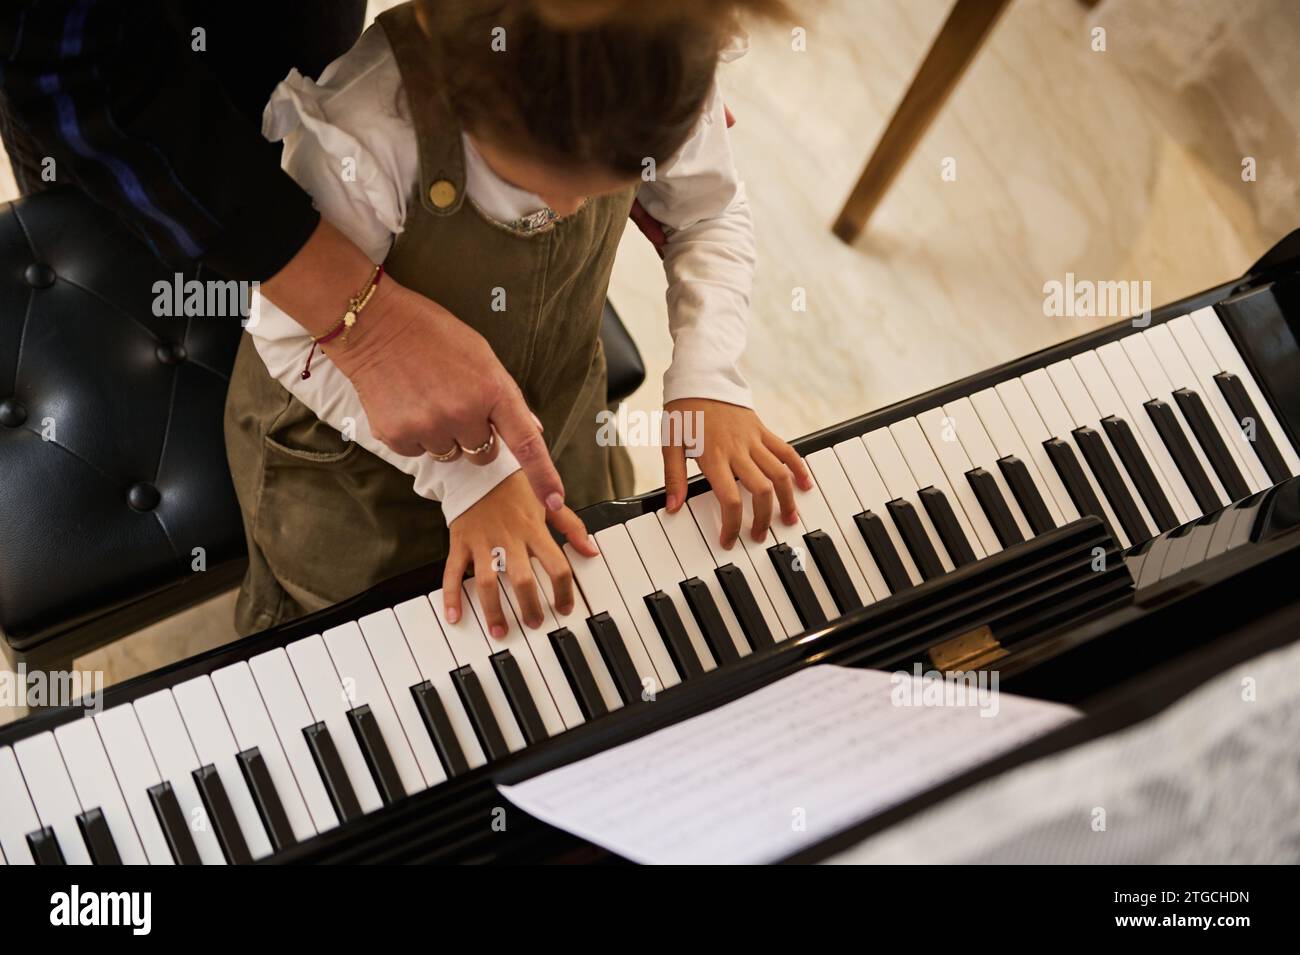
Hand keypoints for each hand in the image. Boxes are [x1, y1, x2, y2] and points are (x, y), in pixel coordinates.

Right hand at [260, 219, 566, 510]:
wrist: (376, 326)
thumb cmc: (434, 336)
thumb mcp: (482, 357)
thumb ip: (506, 397)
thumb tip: (532, 430)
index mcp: (493, 390)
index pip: (526, 443)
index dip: (543, 475)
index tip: (555, 500)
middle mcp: (464, 413)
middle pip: (484, 454)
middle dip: (477, 438)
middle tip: (456, 404)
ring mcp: (430, 426)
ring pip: (451, 455)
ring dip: (445, 436)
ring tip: (427, 399)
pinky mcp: (398, 436)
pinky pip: (418, 452)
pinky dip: (415, 434)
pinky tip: (407, 404)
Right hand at [442, 472, 598, 637]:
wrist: (478, 467)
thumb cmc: (515, 487)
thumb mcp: (548, 503)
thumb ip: (571, 528)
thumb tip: (592, 551)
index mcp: (534, 529)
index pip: (556, 565)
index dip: (563, 591)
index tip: (565, 608)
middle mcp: (509, 538)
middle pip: (522, 579)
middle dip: (529, 606)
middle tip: (534, 624)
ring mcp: (482, 541)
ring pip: (487, 582)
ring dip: (493, 610)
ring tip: (500, 631)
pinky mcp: (460, 541)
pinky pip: (453, 571)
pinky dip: (451, 596)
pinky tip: (454, 616)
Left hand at [662, 398, 811, 548]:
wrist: (699, 378)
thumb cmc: (683, 412)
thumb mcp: (670, 444)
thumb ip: (673, 477)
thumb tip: (673, 507)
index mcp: (713, 456)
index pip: (729, 498)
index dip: (732, 524)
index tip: (729, 540)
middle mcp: (737, 449)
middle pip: (761, 490)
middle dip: (764, 518)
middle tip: (759, 535)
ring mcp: (753, 439)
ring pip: (779, 473)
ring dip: (787, 499)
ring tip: (789, 517)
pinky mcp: (762, 430)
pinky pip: (786, 451)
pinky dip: (798, 468)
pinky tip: (805, 484)